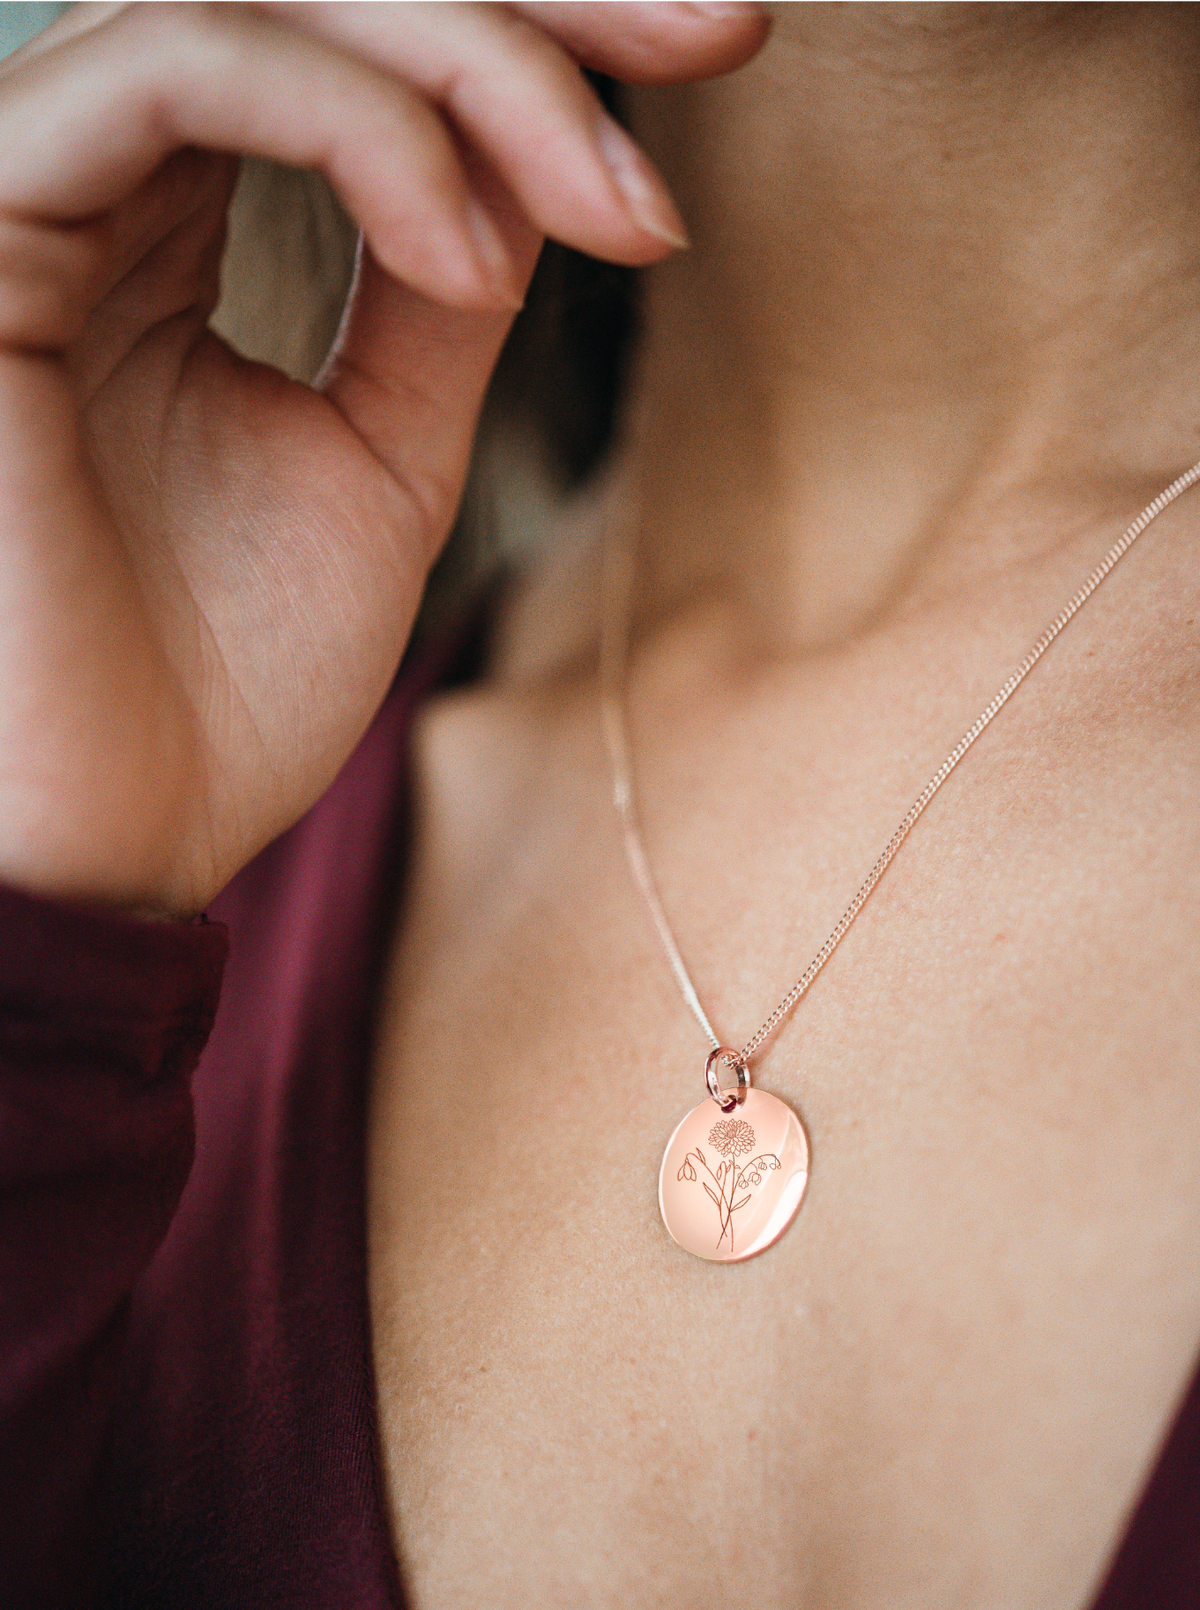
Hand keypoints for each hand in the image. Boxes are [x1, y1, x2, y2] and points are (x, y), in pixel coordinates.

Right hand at [0, 0, 765, 914]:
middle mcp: (96, 188)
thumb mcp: (381, 460)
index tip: (721, 46)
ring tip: (609, 208)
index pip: (353, 46)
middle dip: (539, 2)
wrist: (119, 846)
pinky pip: (168, 74)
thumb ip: (436, 292)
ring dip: (475, 66)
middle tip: (718, 38)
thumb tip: (548, 156)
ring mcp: (32, 200)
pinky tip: (471, 258)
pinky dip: (356, 129)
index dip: (539, 23)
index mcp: (166, 233)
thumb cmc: (228, 690)